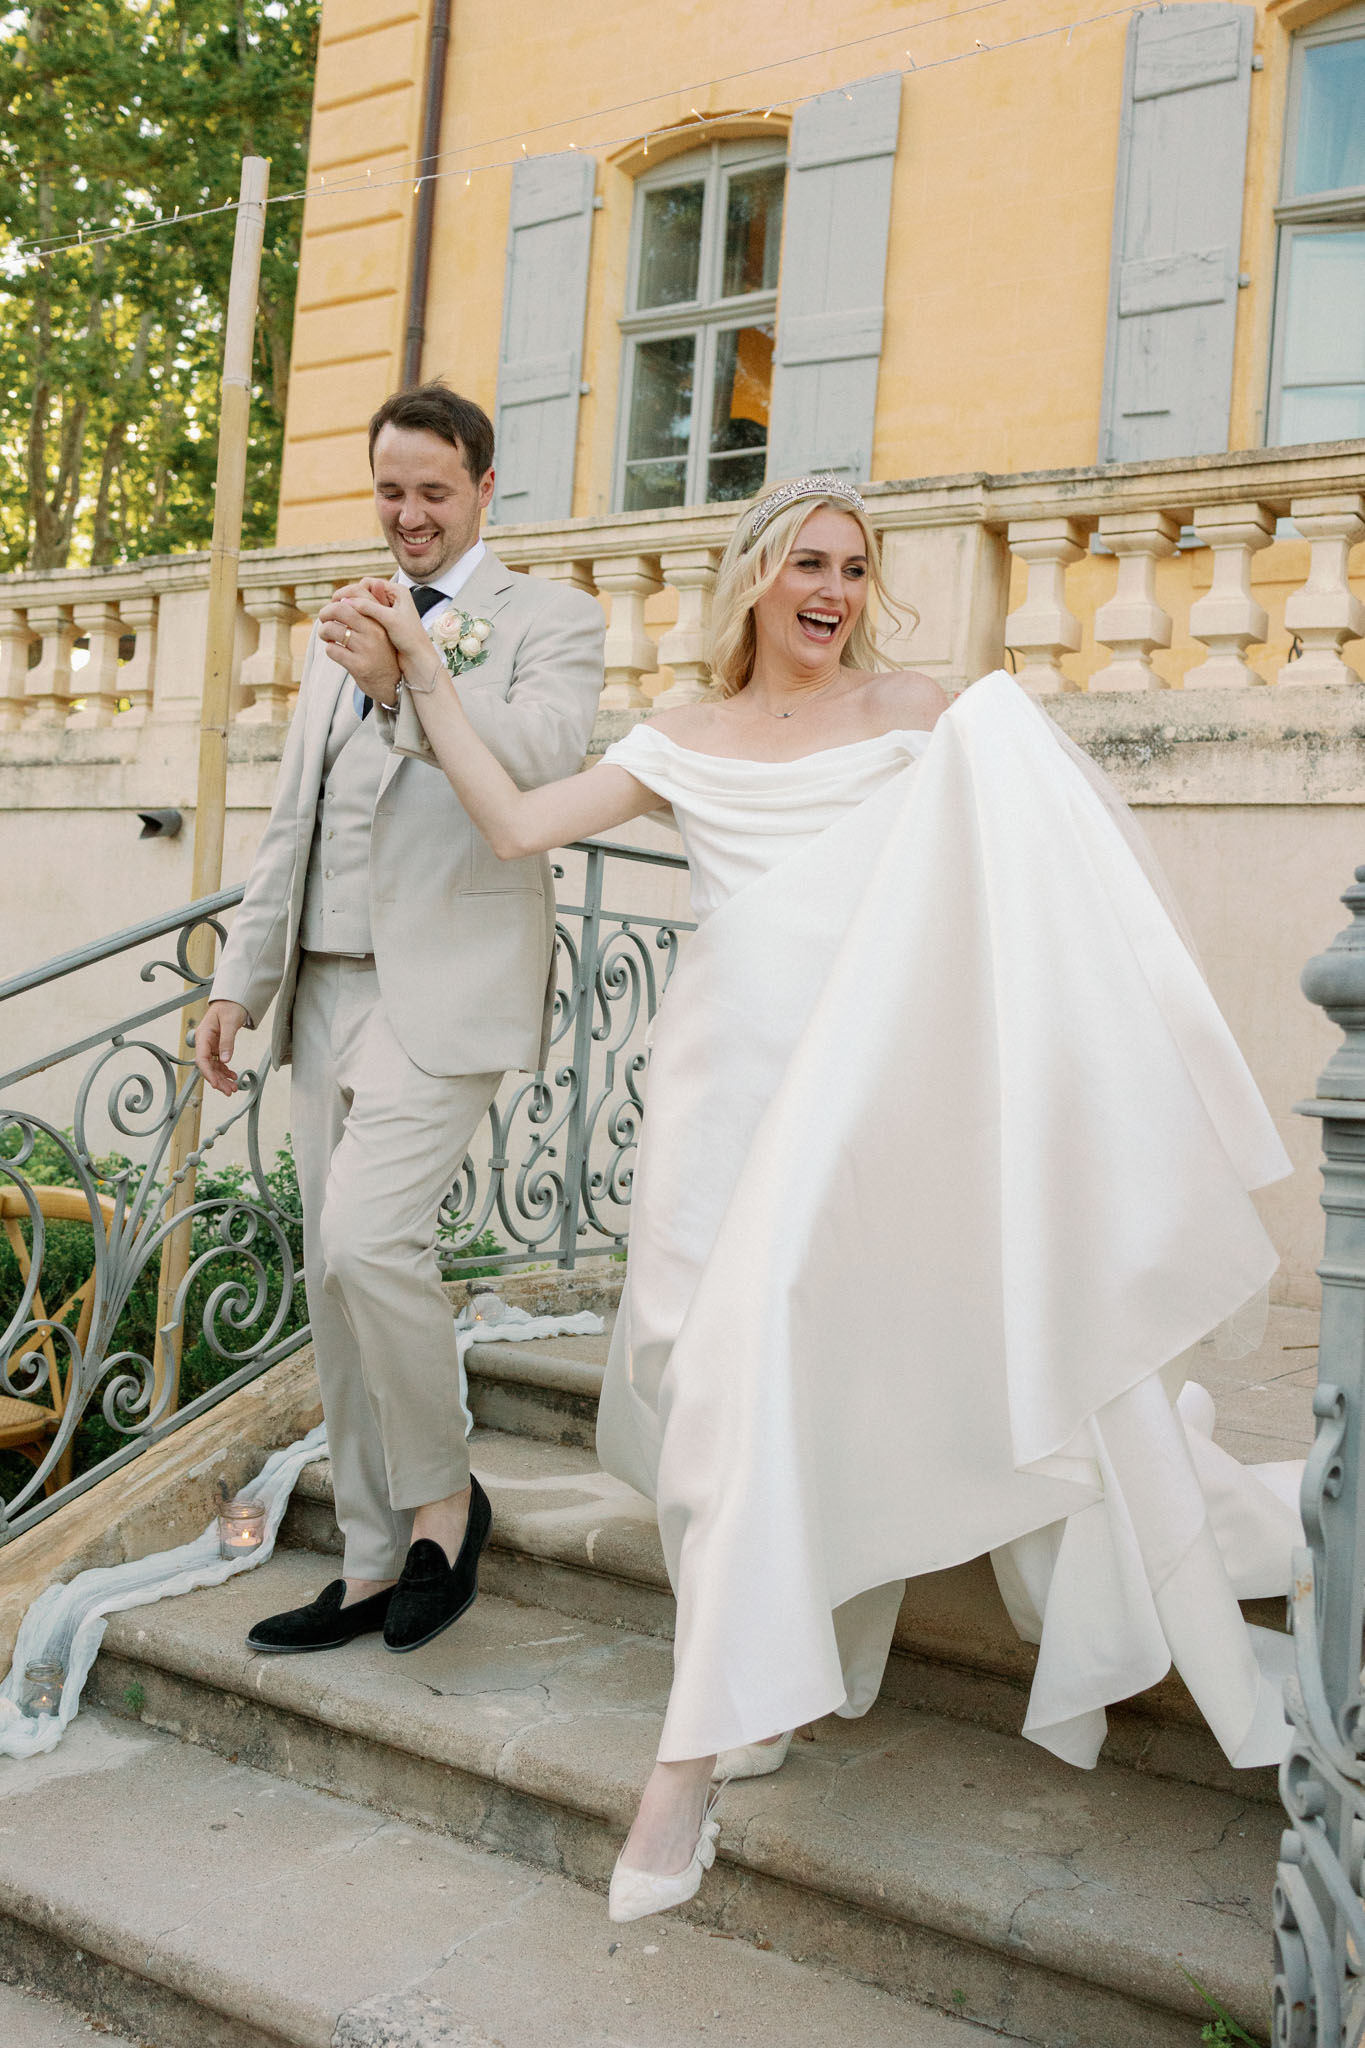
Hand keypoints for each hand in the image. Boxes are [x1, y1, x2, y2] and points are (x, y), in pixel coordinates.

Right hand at [194, 1000, 248, 1096]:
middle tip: (229, 1091)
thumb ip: (227, 1041)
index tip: (215, 1084)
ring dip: (222, 1078)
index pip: (202, 1059)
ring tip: (233, 1088)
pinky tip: (233, 1077)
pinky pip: (219, 1063)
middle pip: (208, 1066)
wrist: (233, 1000)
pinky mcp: (218, 1047)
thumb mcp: (230, 1023)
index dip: (208, 1073)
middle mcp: (205, 1043)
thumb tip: (225, 1060)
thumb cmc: (230, 1007)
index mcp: (203, 1036)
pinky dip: (226, 1071)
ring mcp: (211, 1046)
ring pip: (214, 1067)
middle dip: (217, 1080)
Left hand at [318, 589, 401, 704]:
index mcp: (380, 619)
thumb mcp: (384, 629)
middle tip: (323, 618)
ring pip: (332, 629)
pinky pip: (332, 650)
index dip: (339, 595)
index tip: (334, 602)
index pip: (357, 592)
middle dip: (326, 612)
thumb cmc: (384, 652)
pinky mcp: (359, 666)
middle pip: (340, 609)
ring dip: (324, 632)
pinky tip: (336, 650)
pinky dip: (330, 649)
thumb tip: (362, 588)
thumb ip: (374, 608)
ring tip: (327, 636)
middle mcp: (375, 631)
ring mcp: (367, 649)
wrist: (394, 683)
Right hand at [333, 583, 435, 671]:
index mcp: (398, 591)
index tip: (337, 600)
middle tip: (333, 607)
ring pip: (364, 604)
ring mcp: (389, 609)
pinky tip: (347, 624)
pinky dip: (357, 618)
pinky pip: (367, 615)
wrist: (419, 657)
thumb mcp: (389, 620)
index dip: (351, 591)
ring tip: (337, 616)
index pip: (368, 583)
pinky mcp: (386, 621)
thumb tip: (346, 601)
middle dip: (349, 599)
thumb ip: (369, 608)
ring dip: (351, 609)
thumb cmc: (409, 638)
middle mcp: (393, 597)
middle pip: (365, 592)